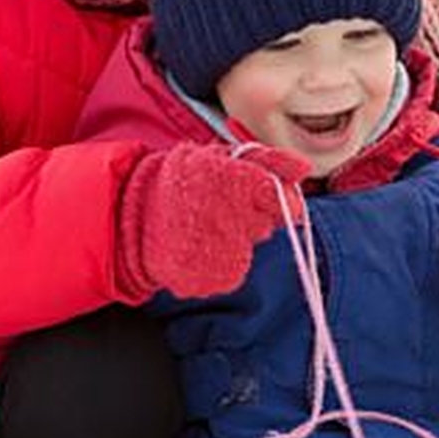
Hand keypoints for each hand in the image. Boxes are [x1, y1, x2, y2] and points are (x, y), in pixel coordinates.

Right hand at [118, 144, 311, 298]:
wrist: (136, 216)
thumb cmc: (186, 182)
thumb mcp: (224, 158)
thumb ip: (269, 161)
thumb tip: (303, 169)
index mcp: (231, 180)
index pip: (275, 195)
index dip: (274, 199)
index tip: (257, 197)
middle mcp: (225, 217)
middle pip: (263, 226)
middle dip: (251, 218)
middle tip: (221, 209)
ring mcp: (216, 252)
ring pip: (247, 251)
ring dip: (235, 242)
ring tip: (206, 229)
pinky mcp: (208, 279)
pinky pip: (229, 274)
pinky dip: (220, 263)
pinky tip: (201, 248)